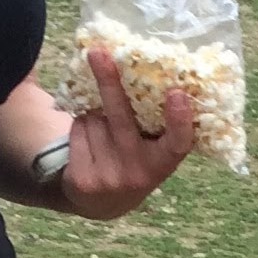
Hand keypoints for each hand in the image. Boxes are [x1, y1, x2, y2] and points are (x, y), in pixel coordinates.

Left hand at [60, 47, 194, 217]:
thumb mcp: (152, 149)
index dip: (179, 120)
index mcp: (162, 163)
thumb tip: (148, 67)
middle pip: (121, 119)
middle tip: (98, 53)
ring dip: (93, 114)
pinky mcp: (83, 181)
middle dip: (109, 83)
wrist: (103, 204)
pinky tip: (87, 143)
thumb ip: (157, 122)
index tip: (177, 94)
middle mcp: (138, 173)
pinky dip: (80, 128)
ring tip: (101, 131)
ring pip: (93, 120)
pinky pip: (77, 131)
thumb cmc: (133, 161)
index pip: (177, 143)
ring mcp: (110, 179)